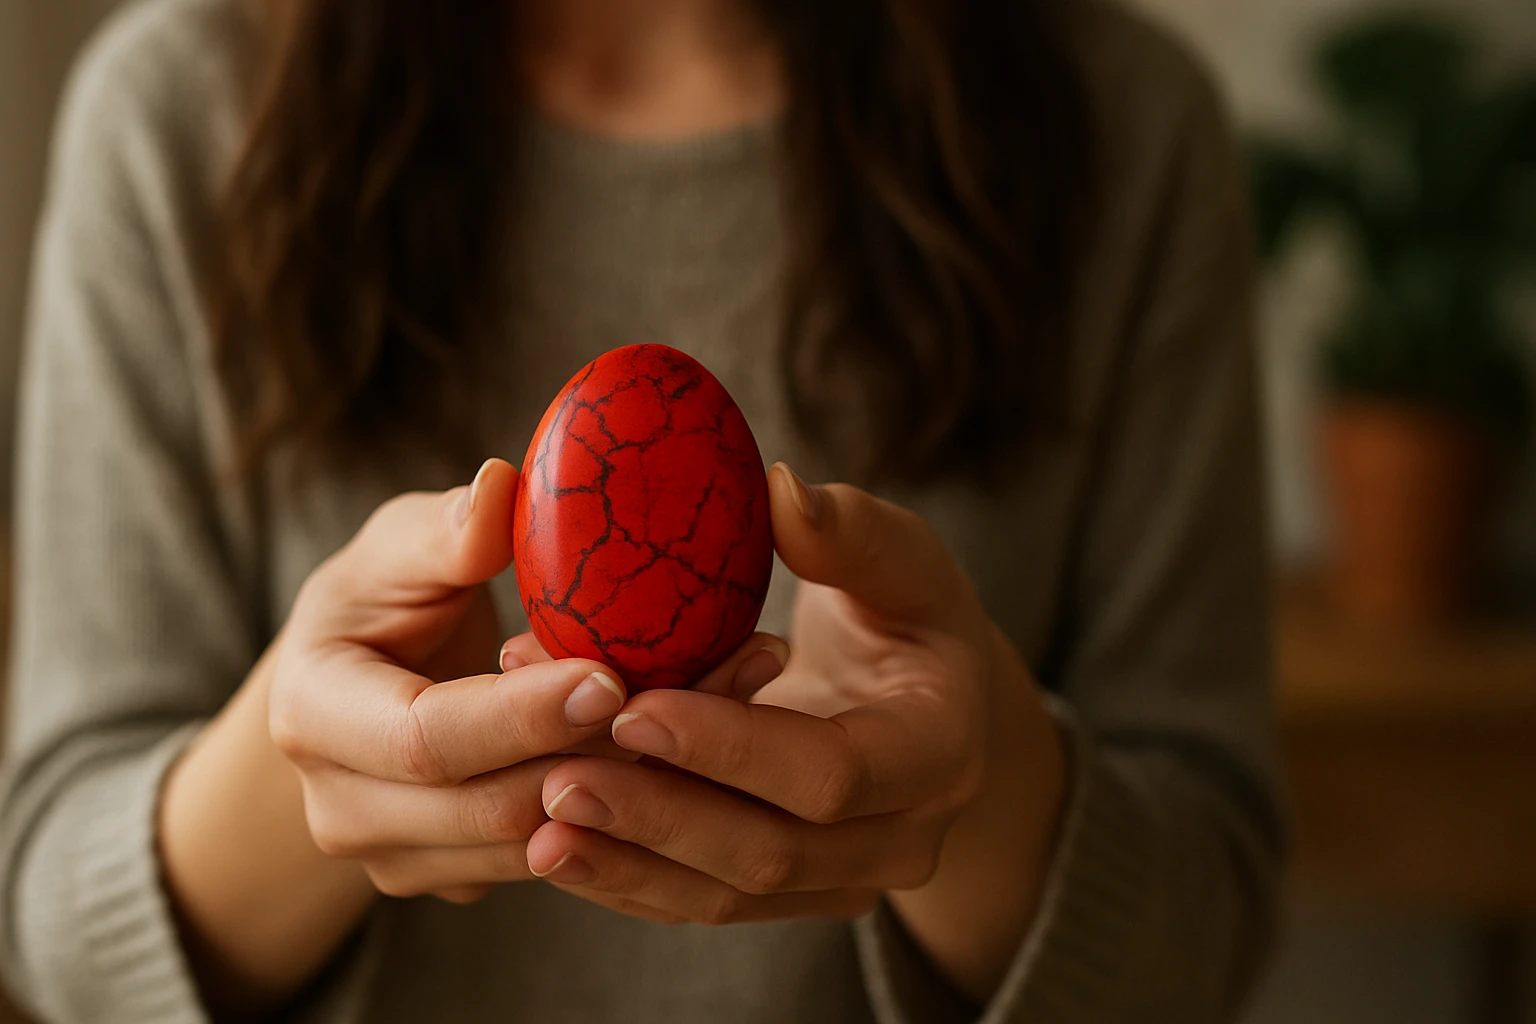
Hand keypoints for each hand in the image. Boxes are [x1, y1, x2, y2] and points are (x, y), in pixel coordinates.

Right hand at [268, 457, 789, 903]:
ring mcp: (402, 860)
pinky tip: (709, 735)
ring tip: (743, 687)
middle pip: (498, 806)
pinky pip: (565, 852)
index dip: (525, 712)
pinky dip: (639, 799)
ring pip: (547, 842)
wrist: (356, 690)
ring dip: (650, 778)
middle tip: (724, 679)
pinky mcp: (463, 876)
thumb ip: (442, 532)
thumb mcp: (395, 551)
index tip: (614, 674)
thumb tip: (500, 488)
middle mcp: (345, 810)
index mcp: (312, 716)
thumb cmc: (380, 603)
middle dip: (612, 751)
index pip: (428, 738)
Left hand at [525, 464, 1043, 934]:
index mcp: (940, 749)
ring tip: (539, 828)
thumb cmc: (910, 609)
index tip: (633, 707)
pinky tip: (557, 846)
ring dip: (630, 862)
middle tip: (557, 779)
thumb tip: (780, 491)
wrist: (926, 694)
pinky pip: (705, 902)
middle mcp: (905, 836)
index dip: (732, 747)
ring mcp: (850, 877)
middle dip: (660, 818)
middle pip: (774, 852)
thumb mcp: (902, 558)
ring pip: (731, 894)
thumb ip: (848, 532)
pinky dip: (629, 878)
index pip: (834, 771)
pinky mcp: (795, 893)